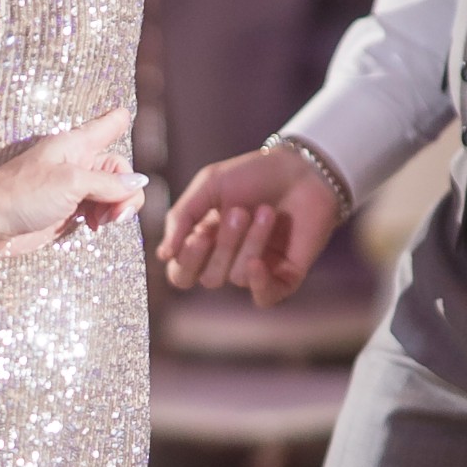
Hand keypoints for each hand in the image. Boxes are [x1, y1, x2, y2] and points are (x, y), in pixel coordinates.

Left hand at [0, 111, 140, 261]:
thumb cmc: (21, 194)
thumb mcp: (71, 182)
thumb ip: (109, 182)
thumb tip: (138, 182)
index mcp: (78, 145)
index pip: (110, 124)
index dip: (122, 124)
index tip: (128, 127)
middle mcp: (78, 164)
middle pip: (121, 170)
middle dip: (126, 192)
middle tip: (116, 214)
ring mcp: (73, 189)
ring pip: (113, 194)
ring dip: (117, 208)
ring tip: (104, 222)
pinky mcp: (67, 211)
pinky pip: (99, 211)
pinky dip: (104, 219)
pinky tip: (95, 227)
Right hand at [160, 145, 343, 306]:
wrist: (304, 168)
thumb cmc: (255, 173)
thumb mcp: (208, 186)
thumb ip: (181, 217)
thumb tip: (163, 255)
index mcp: (205, 241)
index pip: (182, 274)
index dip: (187, 261)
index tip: (199, 234)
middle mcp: (228, 260)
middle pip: (209, 279)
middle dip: (223, 245)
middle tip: (238, 211)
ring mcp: (257, 269)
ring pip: (238, 277)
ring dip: (250, 243)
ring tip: (265, 212)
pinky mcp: (286, 276)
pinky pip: (264, 298)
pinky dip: (259, 284)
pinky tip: (258, 264)